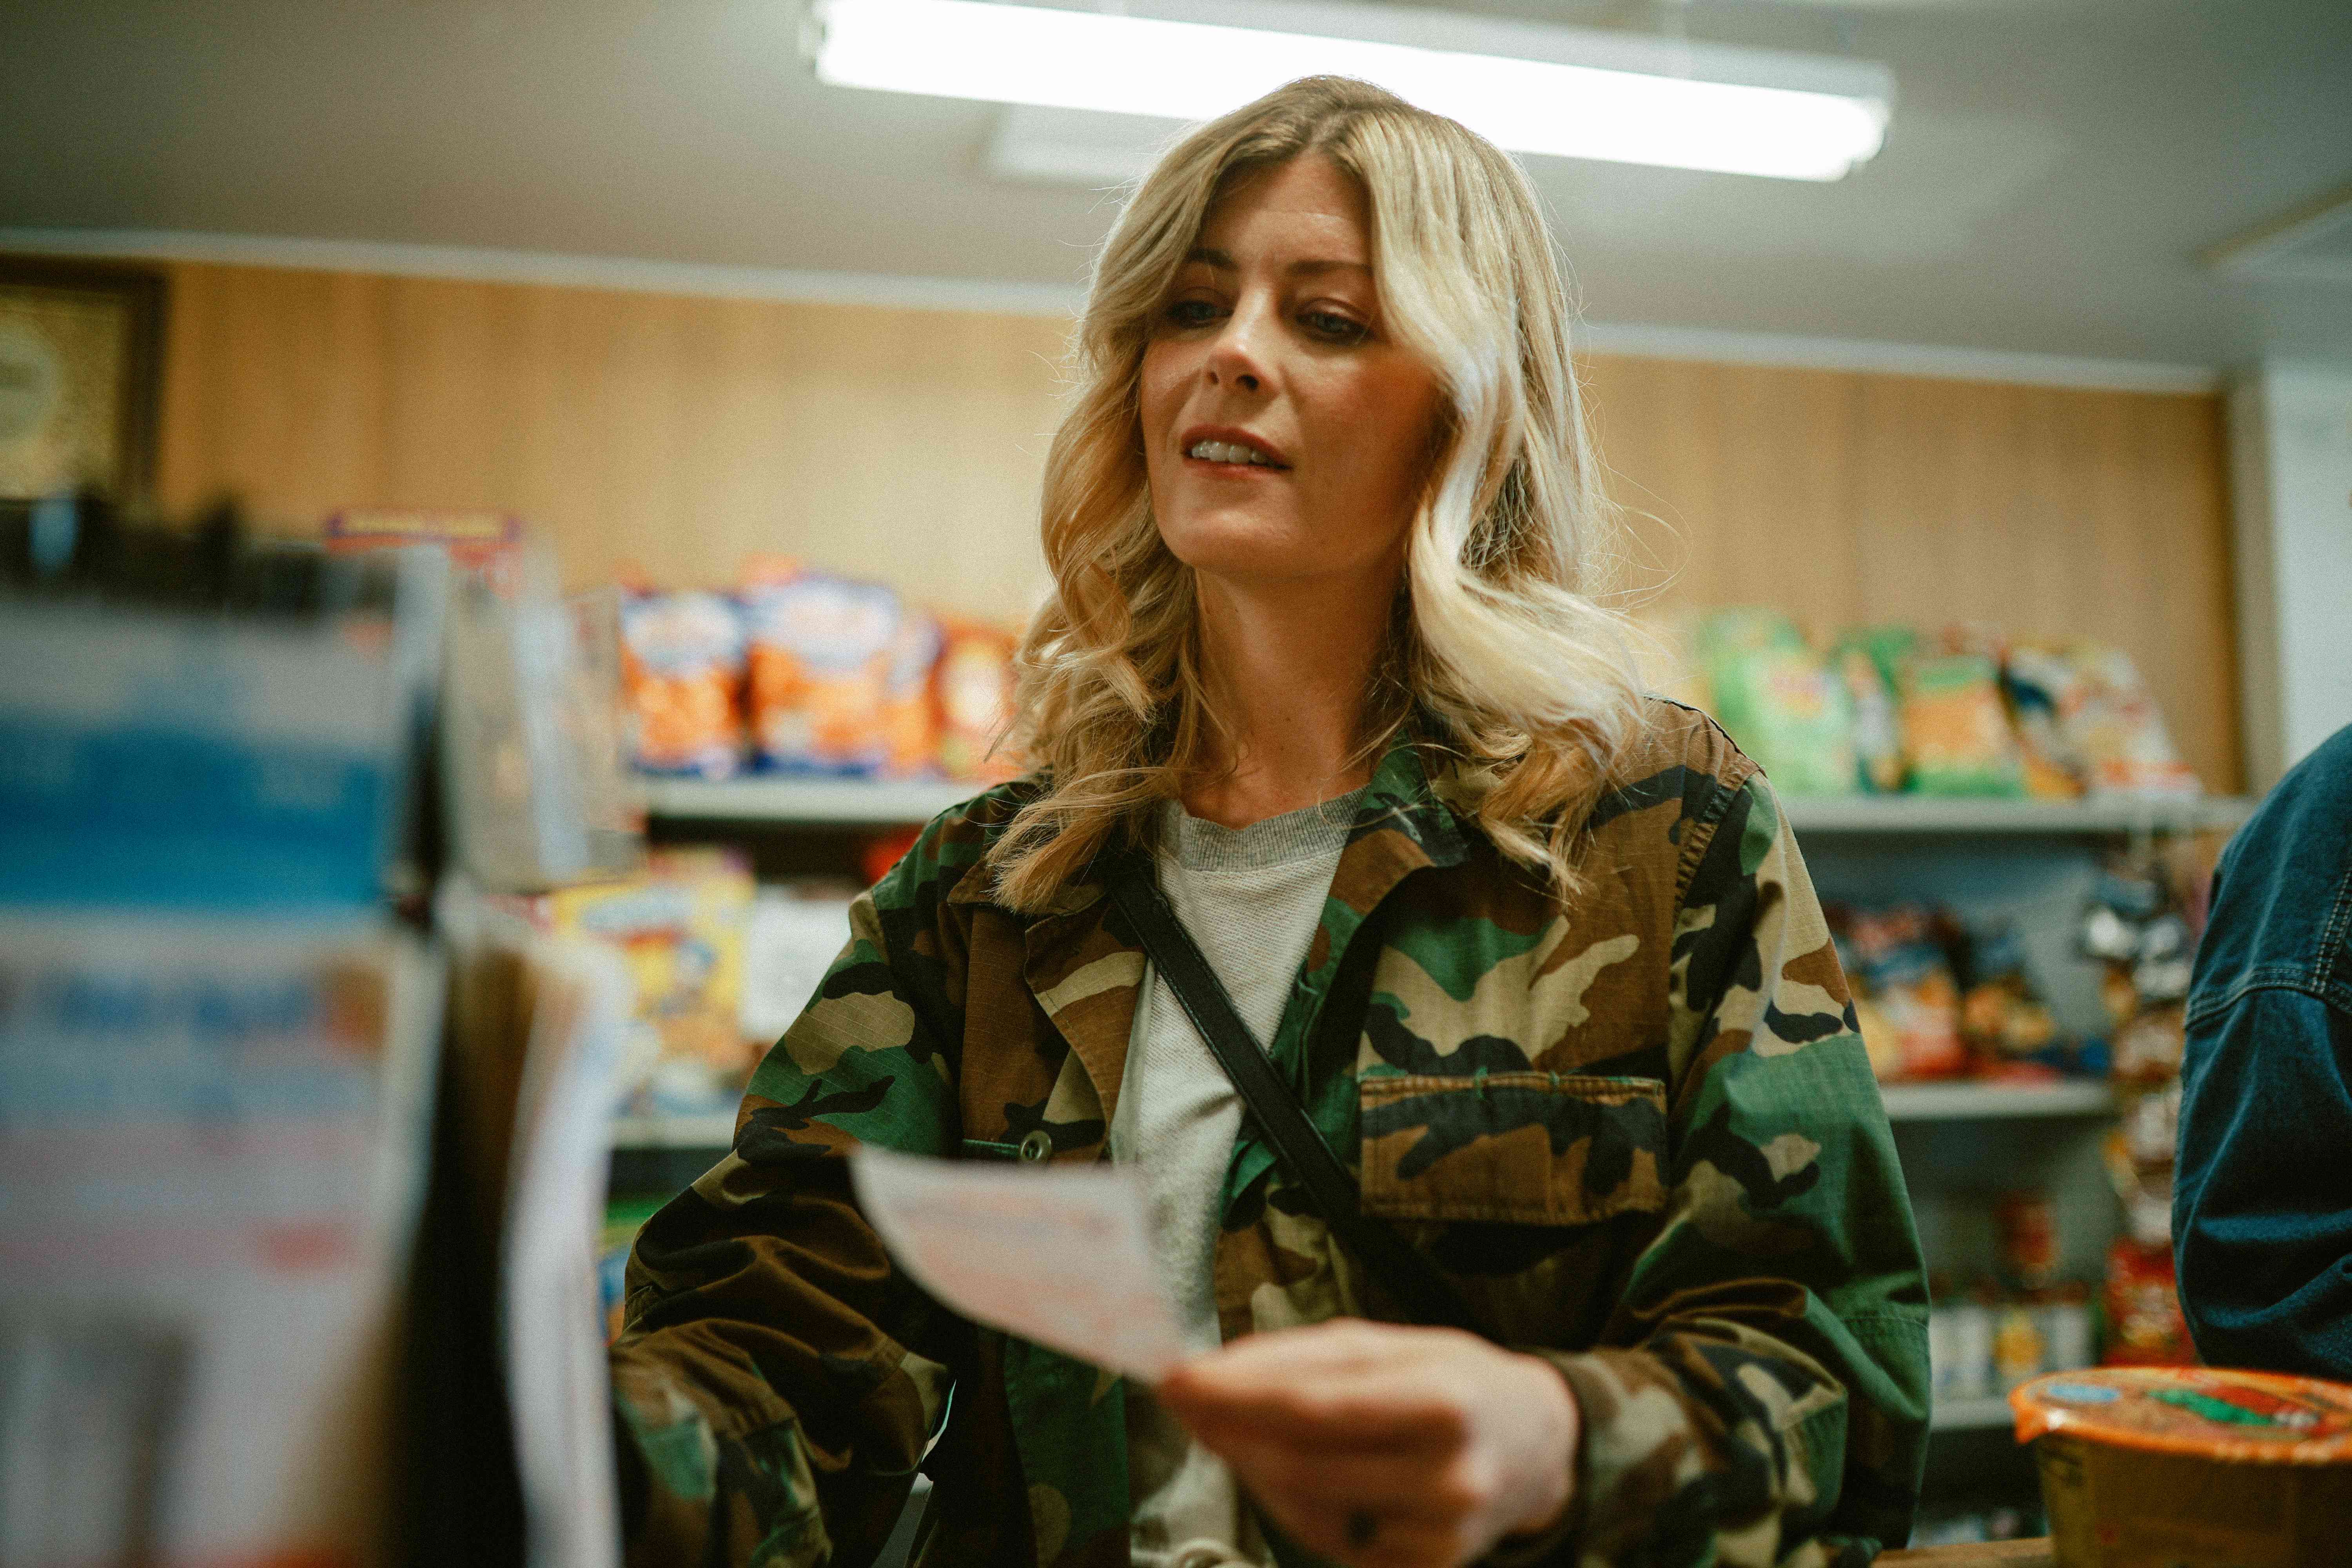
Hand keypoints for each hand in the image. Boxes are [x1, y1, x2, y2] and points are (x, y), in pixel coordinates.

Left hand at [1157, 1319, 1578, 1567]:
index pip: (1312, 1403)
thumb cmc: (1458, 1382)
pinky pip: (1331, 1540)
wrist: (1540, 1447)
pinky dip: (1292, 1503)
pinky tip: (1281, 1469)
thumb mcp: (1399, 1344)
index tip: (1176, 1378)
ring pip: (1307, 1504)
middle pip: (1300, 1460)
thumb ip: (1312, 1356)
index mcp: (1442, 1398)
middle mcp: (1445, 1472)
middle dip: (1227, 1428)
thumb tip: (1222, 1369)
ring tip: (1226, 1426)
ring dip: (1250, 1464)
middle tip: (1182, 1399)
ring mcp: (1437, 1531)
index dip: (1234, 1394)